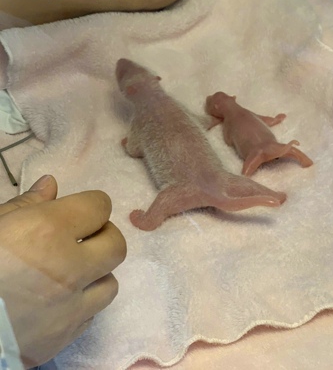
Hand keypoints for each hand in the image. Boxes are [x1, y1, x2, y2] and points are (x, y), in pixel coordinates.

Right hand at [0, 175, 126, 366]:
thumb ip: (24, 205)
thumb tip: (51, 185)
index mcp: (45, 233)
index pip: (98, 206)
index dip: (90, 205)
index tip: (77, 212)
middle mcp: (68, 269)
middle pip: (116, 245)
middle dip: (103, 236)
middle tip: (80, 239)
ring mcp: (69, 309)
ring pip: (109, 284)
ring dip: (95, 274)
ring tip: (68, 273)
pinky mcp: (62, 340)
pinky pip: (89, 316)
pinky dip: (80, 305)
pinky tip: (56, 302)